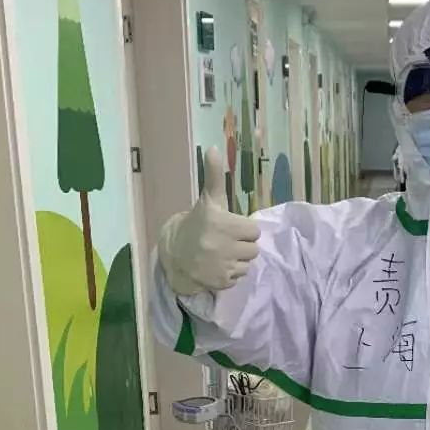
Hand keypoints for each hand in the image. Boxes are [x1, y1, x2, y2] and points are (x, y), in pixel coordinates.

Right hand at [157, 146, 259, 294]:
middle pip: (254, 249)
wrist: (175, 253)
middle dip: (242, 245)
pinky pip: (240, 277)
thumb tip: (214, 147)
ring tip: (222, 254)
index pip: (254, 230)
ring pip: (248, 264)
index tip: (229, 228)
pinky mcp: (221, 282)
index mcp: (222, 223)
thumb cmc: (199, 223)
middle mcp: (221, 245)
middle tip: (225, 242)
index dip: (243, 229)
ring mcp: (221, 266)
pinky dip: (231, 273)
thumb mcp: (209, 199)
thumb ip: (214, 175)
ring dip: (238, 260)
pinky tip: (217, 266)